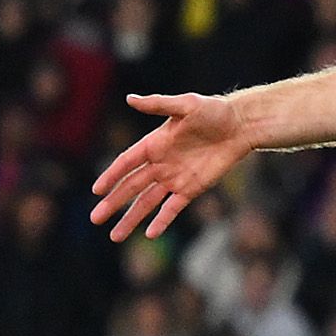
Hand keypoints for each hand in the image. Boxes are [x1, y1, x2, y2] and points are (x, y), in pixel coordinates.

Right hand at [89, 93, 253, 241]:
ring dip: (131, 218)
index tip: (96, 190)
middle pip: (131, 187)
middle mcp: (159, 164)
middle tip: (94, 219)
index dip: (111, 176)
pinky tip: (149, 234)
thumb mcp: (186, 104)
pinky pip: (172, 208)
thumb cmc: (213, 111)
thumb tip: (129, 98)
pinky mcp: (190, 189)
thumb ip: (158, 104)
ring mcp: (174, 178)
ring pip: (147, 202)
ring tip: (114, 236)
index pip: (126, 163)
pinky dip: (161, 221)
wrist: (240, 127)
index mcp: (153, 144)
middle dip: (113, 203)